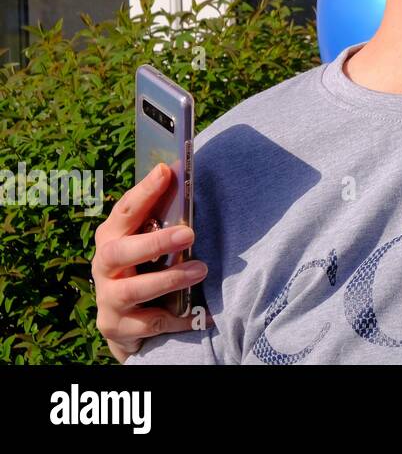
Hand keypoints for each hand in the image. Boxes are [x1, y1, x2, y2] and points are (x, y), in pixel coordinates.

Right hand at [92, 162, 207, 362]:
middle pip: (119, 252)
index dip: (144, 191)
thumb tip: (188, 184)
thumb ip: (162, 222)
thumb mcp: (148, 244)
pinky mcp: (116, 327)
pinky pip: (150, 323)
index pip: (124, 211)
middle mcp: (103, 267)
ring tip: (201, 269)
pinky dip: (178, 318)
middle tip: (189, 233)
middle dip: (154, 243)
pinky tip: (202, 316)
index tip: (166, 170)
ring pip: (133, 290)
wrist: (126, 324)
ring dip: (169, 279)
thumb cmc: (144, 269)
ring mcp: (107, 299)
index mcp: (112, 238)